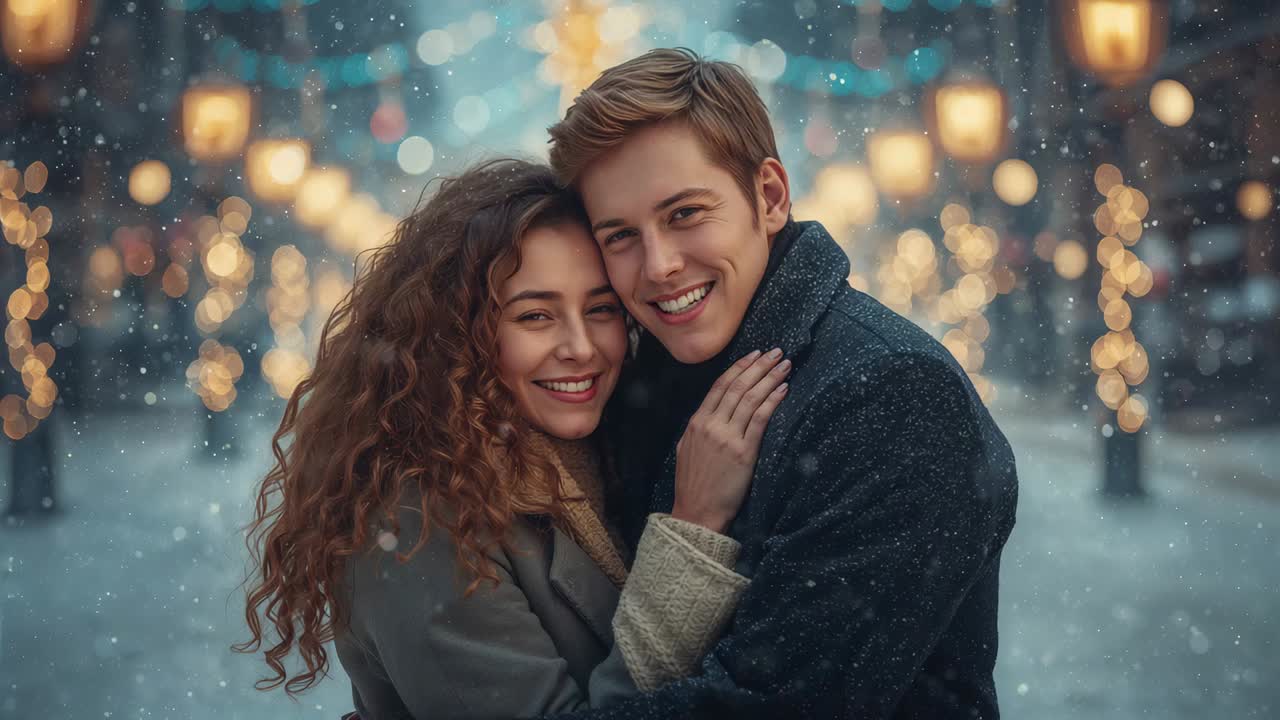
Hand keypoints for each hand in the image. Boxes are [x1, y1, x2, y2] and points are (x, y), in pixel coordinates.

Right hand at [671, 349, 790, 533]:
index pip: (720, 386)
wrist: (696, 513)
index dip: (739, 368)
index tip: (755, 354)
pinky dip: (772, 401)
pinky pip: (760, 420)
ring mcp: (727, 438)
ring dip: (770, 378)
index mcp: (696, 422)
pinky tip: (783, 390)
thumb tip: (713, 412)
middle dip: (759, 366)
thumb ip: (699, 428)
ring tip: (785, 365)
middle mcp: (711, 425)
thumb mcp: (687, 448)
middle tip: (776, 352)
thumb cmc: (693, 485)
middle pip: (738, 387)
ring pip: (750, 399)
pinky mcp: (743, 452)